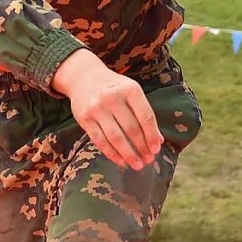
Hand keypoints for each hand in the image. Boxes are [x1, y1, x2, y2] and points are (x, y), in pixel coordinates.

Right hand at [51, 48, 161, 170]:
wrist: (84, 77)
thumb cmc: (114, 88)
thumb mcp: (132, 93)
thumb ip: (144, 113)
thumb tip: (158, 140)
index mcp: (130, 89)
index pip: (145, 117)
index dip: (152, 136)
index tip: (156, 150)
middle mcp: (113, 98)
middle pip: (131, 129)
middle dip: (141, 148)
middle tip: (148, 160)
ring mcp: (97, 108)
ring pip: (116, 137)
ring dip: (128, 154)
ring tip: (137, 165)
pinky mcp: (84, 118)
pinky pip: (100, 140)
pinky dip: (112, 153)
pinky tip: (121, 161)